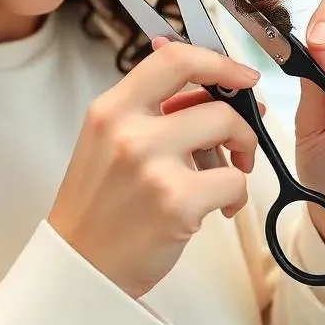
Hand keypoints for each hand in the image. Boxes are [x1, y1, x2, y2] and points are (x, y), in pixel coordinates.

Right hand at [48, 41, 260, 299]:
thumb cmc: (100, 202)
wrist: (81, 265)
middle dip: (241, 121)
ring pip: (229, 132)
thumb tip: (197, 70)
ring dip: (243, 153)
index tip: (241, 76)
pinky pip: (234, 181)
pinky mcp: (176, 203)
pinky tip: (218, 208)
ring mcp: (152, 166)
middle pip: (213, 101)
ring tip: (227, 176)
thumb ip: (148, 104)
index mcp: (112, 108)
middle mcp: (129, 130)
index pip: (174, 59)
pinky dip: (236, 195)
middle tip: (240, 141)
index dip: (218, 61)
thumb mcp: (108, 138)